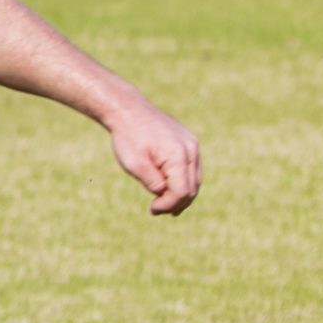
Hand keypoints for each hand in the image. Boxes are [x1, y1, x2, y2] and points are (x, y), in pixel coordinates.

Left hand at [108, 101, 200, 215]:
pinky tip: (170, 191)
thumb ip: (152, 182)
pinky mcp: (189, 142)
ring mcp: (192, 145)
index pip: (182, 192)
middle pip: (192, 188)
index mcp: (178, 156)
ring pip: (194, 179)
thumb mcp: (134, 165)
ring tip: (165, 207)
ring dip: (181, 195)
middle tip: (156, 211)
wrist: (129, 111)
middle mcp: (191, 150)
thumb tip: (165, 195)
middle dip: (176, 203)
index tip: (152, 209)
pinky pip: (191, 168)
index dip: (168, 205)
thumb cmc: (128, 138)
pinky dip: (183, 181)